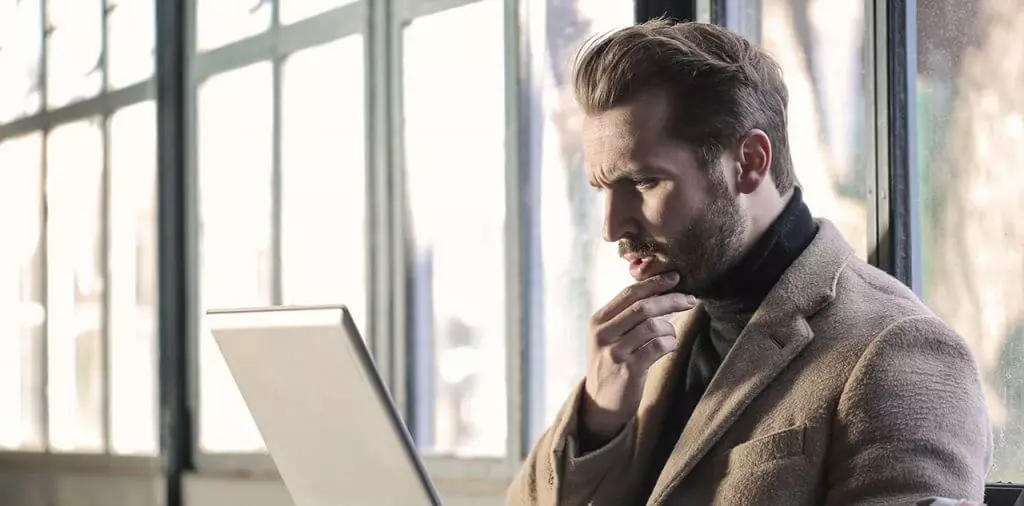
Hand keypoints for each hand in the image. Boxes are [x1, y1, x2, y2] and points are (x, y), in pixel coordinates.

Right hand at [579, 271, 695, 445]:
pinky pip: (658, 347)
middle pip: (643, 307)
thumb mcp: (609, 337)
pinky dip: (670, 344)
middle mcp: (603, 333)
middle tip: (690, 300)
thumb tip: (660, 292)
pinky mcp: (628, 370)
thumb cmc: (611, 364)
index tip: (675, 277)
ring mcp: (614, 352)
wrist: (600, 403)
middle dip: (671, 300)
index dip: (654, 283)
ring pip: (653, 326)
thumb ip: (626, 316)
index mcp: (598, 320)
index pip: (629, 293)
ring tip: (671, 336)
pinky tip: (669, 347)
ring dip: (670, 328)